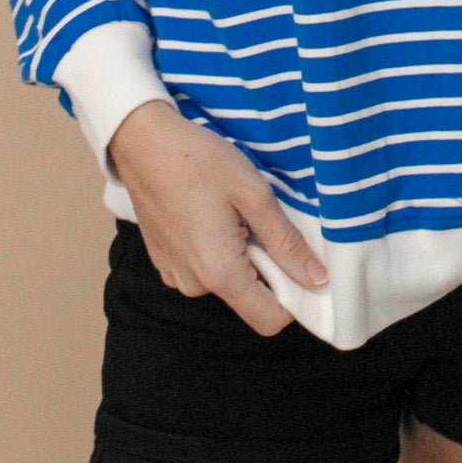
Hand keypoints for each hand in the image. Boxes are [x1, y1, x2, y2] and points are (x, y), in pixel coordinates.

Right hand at [107, 100, 327, 334]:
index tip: (301, 263)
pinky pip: (204, 271)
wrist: (143, 142)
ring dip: (241, 256)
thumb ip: (287, 242)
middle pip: (250, 299)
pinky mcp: (166, 264)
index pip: (270, 320)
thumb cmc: (198, 161)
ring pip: (228, 283)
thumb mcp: (254, 194)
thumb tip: (318, 280)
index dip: (295, 299)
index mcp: (219, 273)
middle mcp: (194, 285)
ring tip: (231, 212)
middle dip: (266, 268)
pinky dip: (217, 251)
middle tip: (259, 220)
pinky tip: (210, 214)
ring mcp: (176, 276)